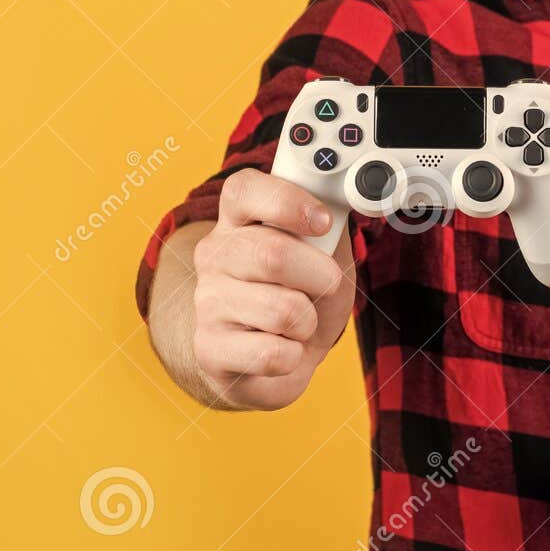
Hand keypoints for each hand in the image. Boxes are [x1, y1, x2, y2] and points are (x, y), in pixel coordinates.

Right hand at [190, 169, 352, 410]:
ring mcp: (207, 301)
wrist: (281, 360)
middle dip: (320, 276)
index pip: (243, 191)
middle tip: (325, 286)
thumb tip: (343, 202)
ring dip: (308, 322)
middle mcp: (215, 255)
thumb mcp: (326, 254)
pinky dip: (293, 357)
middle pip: (273, 254)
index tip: (323, 222)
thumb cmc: (304, 296)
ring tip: (297, 322)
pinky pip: (271, 354)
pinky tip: (279, 349)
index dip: (288, 202)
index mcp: (238, 220)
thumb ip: (330, 226)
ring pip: (281, 310)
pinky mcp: (209, 349)